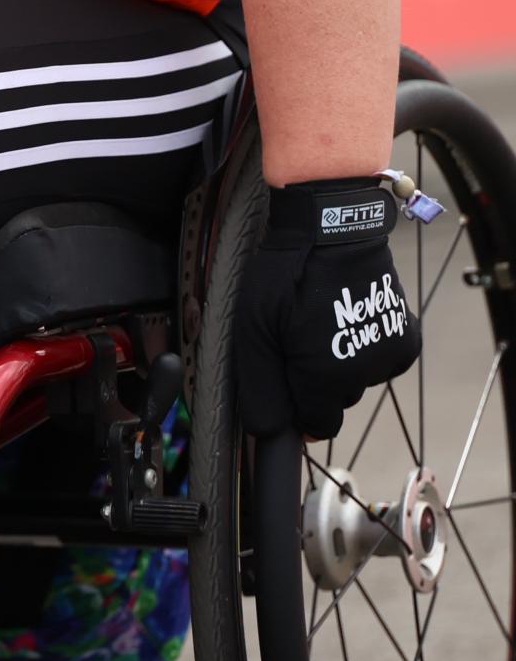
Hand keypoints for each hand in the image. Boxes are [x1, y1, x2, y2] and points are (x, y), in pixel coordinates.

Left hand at [234, 176, 419, 439]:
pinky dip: (367, 346)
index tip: (286, 375)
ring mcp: (389, 356)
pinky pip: (382, 360)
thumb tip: (268, 434)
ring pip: (358, 379)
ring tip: (323, 317)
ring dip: (341, 360)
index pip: (316, 426)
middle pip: (335, 400)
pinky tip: (349, 316)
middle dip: (315, 377)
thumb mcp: (254, 328)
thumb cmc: (288, 272)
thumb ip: (261, 386)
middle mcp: (363, 375)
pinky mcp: (406, 337)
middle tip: (299, 334)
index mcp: (325, 378)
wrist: (335, 226)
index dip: (296, 405)